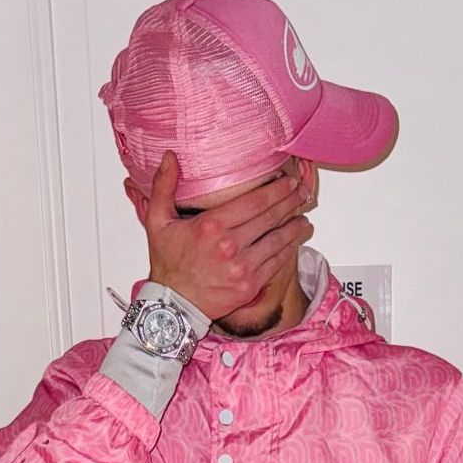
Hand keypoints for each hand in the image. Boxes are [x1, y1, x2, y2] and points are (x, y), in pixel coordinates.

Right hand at [144, 152, 313, 321]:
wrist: (174, 305)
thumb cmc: (169, 264)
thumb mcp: (158, 221)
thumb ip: (163, 186)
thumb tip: (169, 157)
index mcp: (211, 226)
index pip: (254, 202)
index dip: (276, 190)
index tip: (288, 182)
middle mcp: (230, 245)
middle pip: (270, 217)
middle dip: (290, 202)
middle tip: (301, 192)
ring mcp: (243, 267)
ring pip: (278, 240)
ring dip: (294, 226)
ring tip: (304, 215)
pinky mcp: (250, 285)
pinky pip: (276, 263)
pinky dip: (288, 249)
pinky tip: (295, 239)